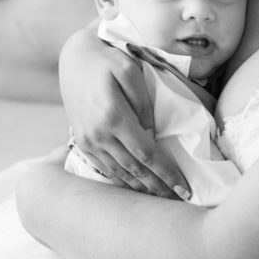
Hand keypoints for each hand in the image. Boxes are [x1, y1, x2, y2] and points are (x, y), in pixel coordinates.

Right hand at [59, 27, 189, 200]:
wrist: (74, 59)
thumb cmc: (107, 61)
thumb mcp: (129, 70)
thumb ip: (143, 101)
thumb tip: (151, 131)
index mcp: (113, 117)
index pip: (146, 153)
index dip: (166, 173)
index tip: (184, 188)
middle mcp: (98, 134)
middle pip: (134, 169)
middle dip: (157, 187)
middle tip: (179, 200)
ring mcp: (88, 140)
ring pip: (118, 173)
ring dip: (140, 188)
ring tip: (161, 197)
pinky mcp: (81, 142)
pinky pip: (103, 168)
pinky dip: (121, 180)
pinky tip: (135, 186)